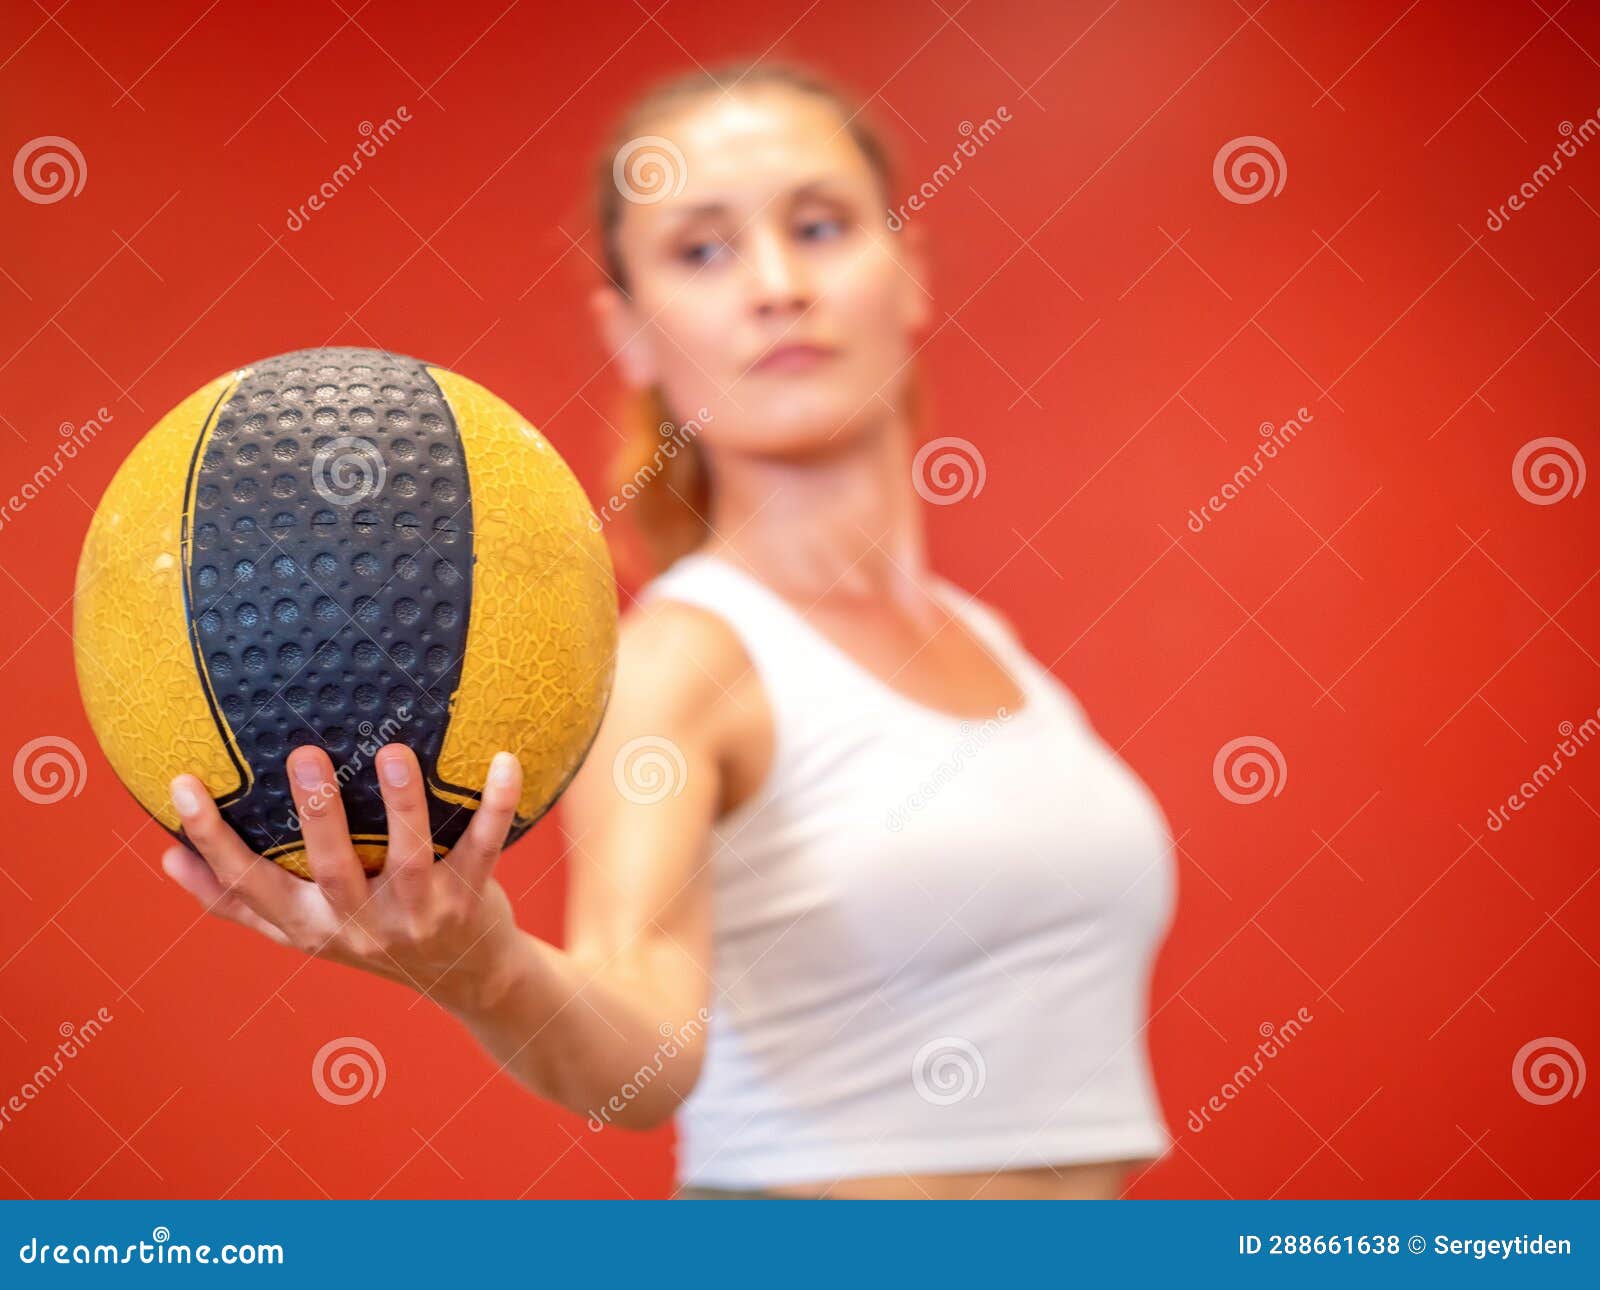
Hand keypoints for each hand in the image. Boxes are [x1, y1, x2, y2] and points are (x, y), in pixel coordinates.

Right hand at [163, 743, 525, 1013]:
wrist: (472, 982)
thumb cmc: (374, 939)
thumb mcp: (306, 931)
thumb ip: (241, 902)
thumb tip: (166, 859)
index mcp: (311, 928)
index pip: (248, 888)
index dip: (212, 841)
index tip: (182, 785)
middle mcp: (362, 927)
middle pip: (332, 871)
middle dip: (316, 816)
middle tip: (300, 753)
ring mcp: (420, 916)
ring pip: (409, 859)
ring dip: (402, 805)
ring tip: (393, 751)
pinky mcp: (472, 901)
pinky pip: (485, 848)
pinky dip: (496, 806)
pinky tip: (504, 761)